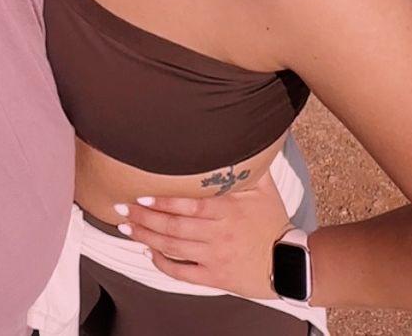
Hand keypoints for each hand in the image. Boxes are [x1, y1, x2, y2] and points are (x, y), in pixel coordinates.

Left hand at [114, 169, 291, 297]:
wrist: (290, 265)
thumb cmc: (273, 221)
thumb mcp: (265, 189)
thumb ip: (249, 165)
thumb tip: (245, 134)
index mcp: (227, 210)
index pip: (189, 205)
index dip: (162, 201)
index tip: (141, 194)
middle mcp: (217, 234)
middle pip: (174, 227)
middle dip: (144, 217)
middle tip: (121, 208)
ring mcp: (214, 257)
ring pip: (174, 248)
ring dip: (146, 237)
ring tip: (125, 227)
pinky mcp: (215, 278)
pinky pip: (183, 273)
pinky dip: (163, 264)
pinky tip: (148, 253)